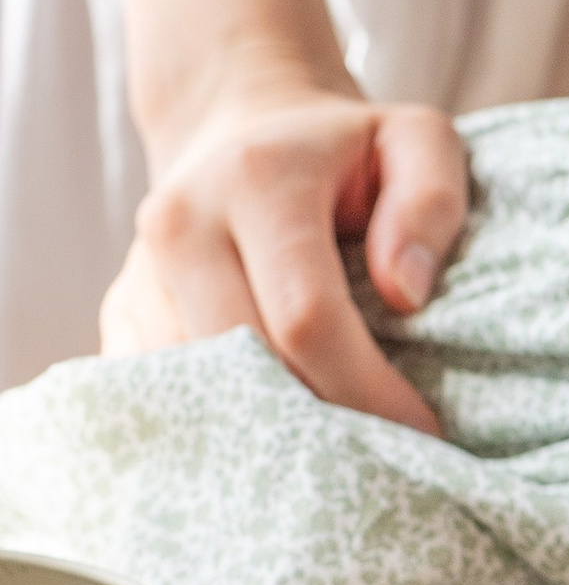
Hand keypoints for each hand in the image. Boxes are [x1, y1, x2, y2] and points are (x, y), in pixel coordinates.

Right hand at [102, 66, 468, 433]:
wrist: (238, 124)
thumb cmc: (347, 148)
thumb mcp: (417, 141)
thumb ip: (431, 203)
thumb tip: (405, 293)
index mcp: (256, 181)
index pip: (306, 317)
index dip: (368, 391)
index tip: (424, 433)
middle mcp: (181, 224)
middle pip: (245, 364)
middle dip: (322, 426)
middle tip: (385, 460)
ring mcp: (141, 274)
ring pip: (196, 391)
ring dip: (269, 435)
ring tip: (340, 459)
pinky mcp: (122, 314)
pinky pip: (163, 396)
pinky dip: (222, 430)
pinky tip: (279, 447)